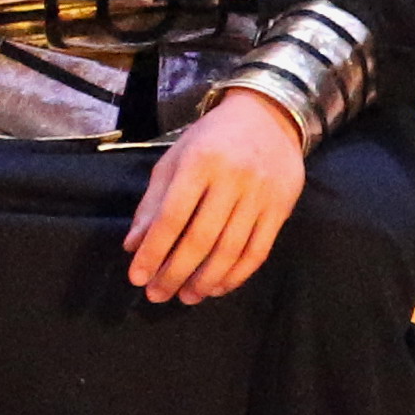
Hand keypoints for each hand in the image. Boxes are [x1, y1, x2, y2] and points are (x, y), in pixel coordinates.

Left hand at [124, 93, 306, 302]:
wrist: (267, 116)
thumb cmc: (211, 139)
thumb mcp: (174, 159)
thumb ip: (152, 202)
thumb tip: (133, 245)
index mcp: (199, 162)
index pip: (171, 217)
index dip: (153, 251)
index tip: (137, 277)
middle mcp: (232, 179)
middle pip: (201, 239)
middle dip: (175, 272)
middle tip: (157, 295)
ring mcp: (260, 195)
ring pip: (231, 250)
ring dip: (205, 280)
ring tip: (186, 297)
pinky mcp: (281, 209)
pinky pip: (258, 251)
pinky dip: (237, 275)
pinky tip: (218, 287)